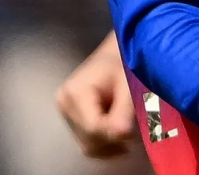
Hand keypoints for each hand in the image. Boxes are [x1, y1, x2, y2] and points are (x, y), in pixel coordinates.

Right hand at [56, 33, 137, 158]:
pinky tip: (119, 140)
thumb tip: (122, 135)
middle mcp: (64, 104)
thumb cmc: (123, 63)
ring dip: (109, 145)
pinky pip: (86, 141)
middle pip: (88, 138)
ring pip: (87, 144)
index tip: (133, 133)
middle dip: (112, 141)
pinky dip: (104, 145)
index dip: (114, 134)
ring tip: (129, 138)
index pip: (93, 127)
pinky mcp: (71, 117)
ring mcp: (65, 112)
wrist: (115, 53)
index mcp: (75, 92)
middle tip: (134, 136)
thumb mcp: (127, 84)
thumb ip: (124, 109)